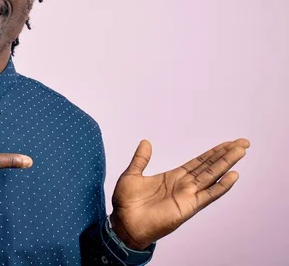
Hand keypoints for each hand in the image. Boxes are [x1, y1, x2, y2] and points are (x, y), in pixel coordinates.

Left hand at [110, 138, 249, 249]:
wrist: (123, 223)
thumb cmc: (126, 203)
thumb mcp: (132, 175)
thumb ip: (141, 159)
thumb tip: (146, 142)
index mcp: (172, 177)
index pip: (198, 162)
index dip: (213, 152)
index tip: (227, 143)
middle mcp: (183, 186)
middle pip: (210, 167)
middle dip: (225, 154)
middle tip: (242, 142)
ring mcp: (187, 196)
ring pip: (212, 176)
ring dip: (227, 164)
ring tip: (241, 151)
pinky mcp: (188, 207)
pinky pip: (208, 195)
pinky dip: (221, 186)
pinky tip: (233, 176)